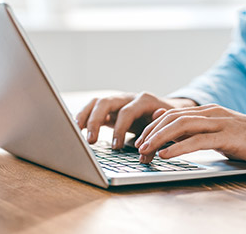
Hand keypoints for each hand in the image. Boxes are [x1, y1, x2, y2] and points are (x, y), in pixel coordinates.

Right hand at [75, 92, 196, 148]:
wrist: (169, 110)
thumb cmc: (168, 121)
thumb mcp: (167, 127)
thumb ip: (158, 135)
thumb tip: (150, 143)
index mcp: (144, 100)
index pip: (127, 112)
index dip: (120, 129)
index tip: (116, 147)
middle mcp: (128, 98)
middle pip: (106, 102)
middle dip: (96, 121)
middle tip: (91, 140)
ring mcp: (118, 102)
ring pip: (96, 102)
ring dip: (85, 116)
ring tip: (76, 131)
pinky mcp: (111, 109)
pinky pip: (93, 108)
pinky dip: (83, 116)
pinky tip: (75, 128)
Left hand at [135, 104, 245, 168]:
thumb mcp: (219, 134)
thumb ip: (197, 130)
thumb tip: (170, 129)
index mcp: (208, 111)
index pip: (172, 115)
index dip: (153, 127)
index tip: (140, 140)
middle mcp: (211, 113)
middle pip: (172, 118)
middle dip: (151, 132)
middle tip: (137, 148)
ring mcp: (220, 122)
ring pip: (181, 126)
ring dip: (159, 139)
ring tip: (145, 150)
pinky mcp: (229, 136)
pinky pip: (198, 140)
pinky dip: (178, 148)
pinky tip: (166, 155)